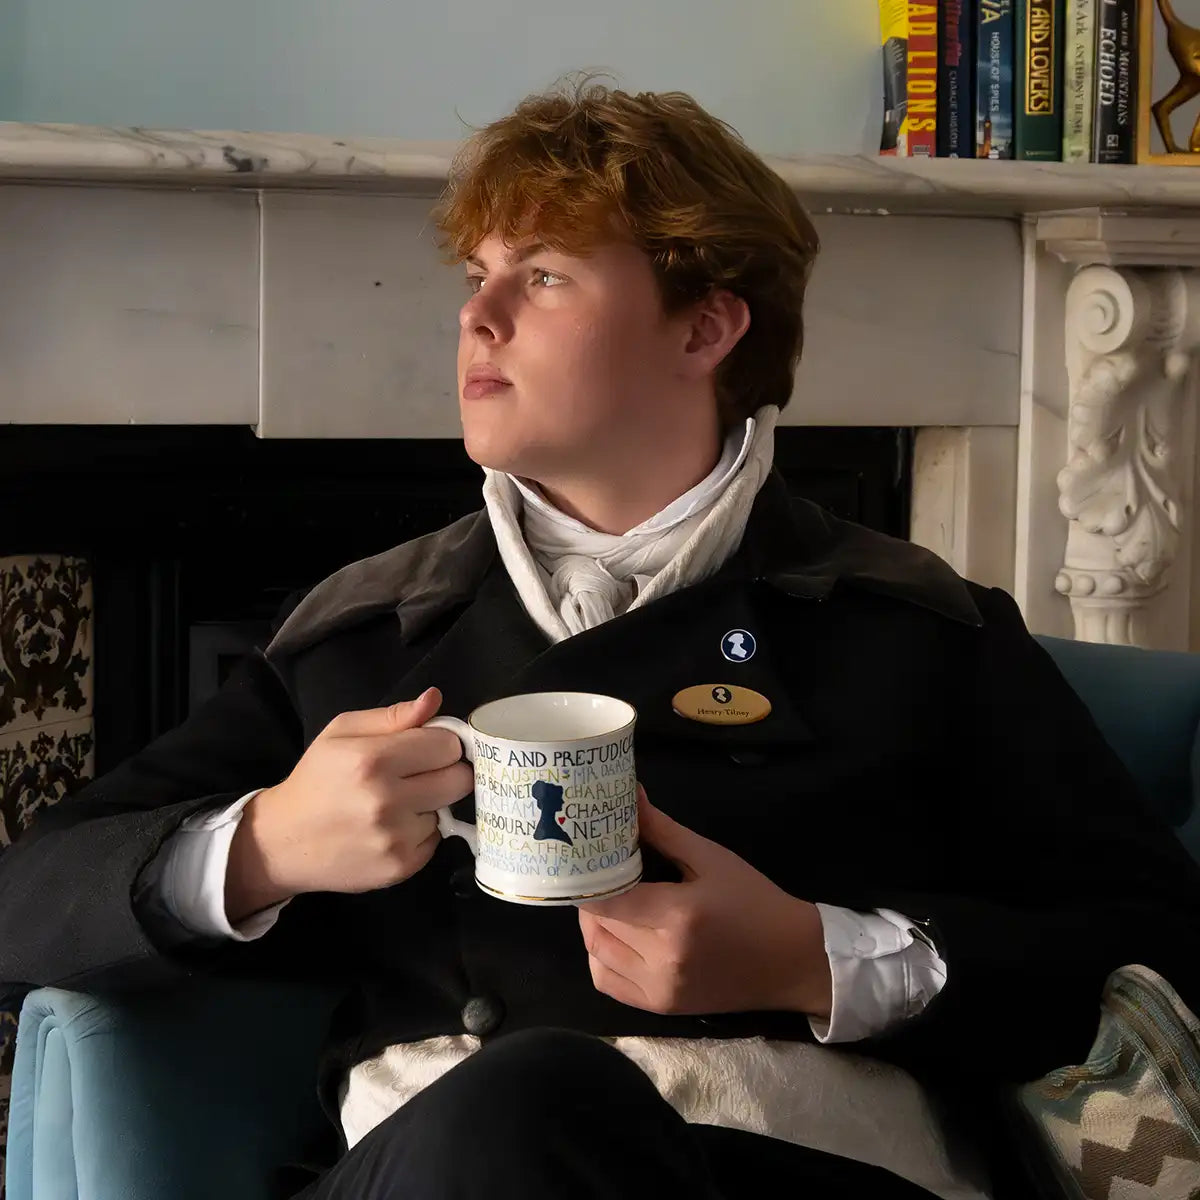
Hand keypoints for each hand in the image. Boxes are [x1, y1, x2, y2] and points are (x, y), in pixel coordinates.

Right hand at [226, 687, 471, 919]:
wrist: (284, 841)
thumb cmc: (317, 779)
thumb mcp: (342, 732)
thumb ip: (393, 716)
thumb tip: (435, 699)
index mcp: (373, 760)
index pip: (448, 745)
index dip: (440, 743)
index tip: (426, 748)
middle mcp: (387, 800)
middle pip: (460, 779)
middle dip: (446, 772)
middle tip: (419, 774)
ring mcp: (396, 839)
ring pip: (447, 810)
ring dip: (429, 804)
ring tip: (396, 803)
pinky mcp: (401, 868)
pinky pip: (435, 840)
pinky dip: (419, 833)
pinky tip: (391, 828)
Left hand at [578, 789, 831, 1018]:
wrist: (792, 960)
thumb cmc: (753, 902)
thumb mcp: (711, 858)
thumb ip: (663, 829)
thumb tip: (628, 796)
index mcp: (676, 917)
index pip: (605, 900)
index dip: (587, 878)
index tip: (585, 858)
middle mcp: (663, 958)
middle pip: (598, 925)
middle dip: (593, 897)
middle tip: (601, 874)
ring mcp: (660, 989)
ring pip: (596, 954)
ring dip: (595, 926)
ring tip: (612, 903)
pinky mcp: (661, 1007)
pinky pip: (609, 982)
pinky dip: (601, 958)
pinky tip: (618, 936)